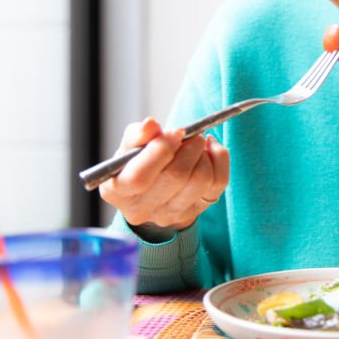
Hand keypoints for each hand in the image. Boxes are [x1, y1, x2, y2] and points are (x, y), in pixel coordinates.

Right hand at [100, 118, 229, 232]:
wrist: (151, 192)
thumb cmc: (137, 165)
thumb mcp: (129, 149)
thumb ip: (137, 135)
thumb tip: (150, 125)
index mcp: (119, 191)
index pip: (140, 177)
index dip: (161, 150)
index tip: (175, 132)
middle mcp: (143, 209)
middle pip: (176, 176)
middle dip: (188, 148)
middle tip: (189, 134)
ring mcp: (172, 214)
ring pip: (201, 179)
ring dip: (203, 153)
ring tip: (196, 142)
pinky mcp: (196, 211)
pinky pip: (219, 182)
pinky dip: (219, 159)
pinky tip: (209, 150)